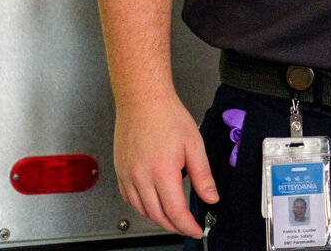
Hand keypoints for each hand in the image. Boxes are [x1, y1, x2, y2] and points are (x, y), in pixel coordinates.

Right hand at [112, 92, 218, 238]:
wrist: (142, 100)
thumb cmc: (167, 116)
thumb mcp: (194, 145)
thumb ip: (202, 175)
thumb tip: (211, 197)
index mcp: (162, 172)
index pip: (175, 212)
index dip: (187, 226)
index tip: (197, 230)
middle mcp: (141, 178)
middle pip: (157, 216)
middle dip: (174, 226)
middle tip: (187, 227)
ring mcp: (127, 176)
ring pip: (142, 211)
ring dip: (158, 220)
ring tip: (173, 219)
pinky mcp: (120, 172)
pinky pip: (129, 199)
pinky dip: (142, 209)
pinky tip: (152, 206)